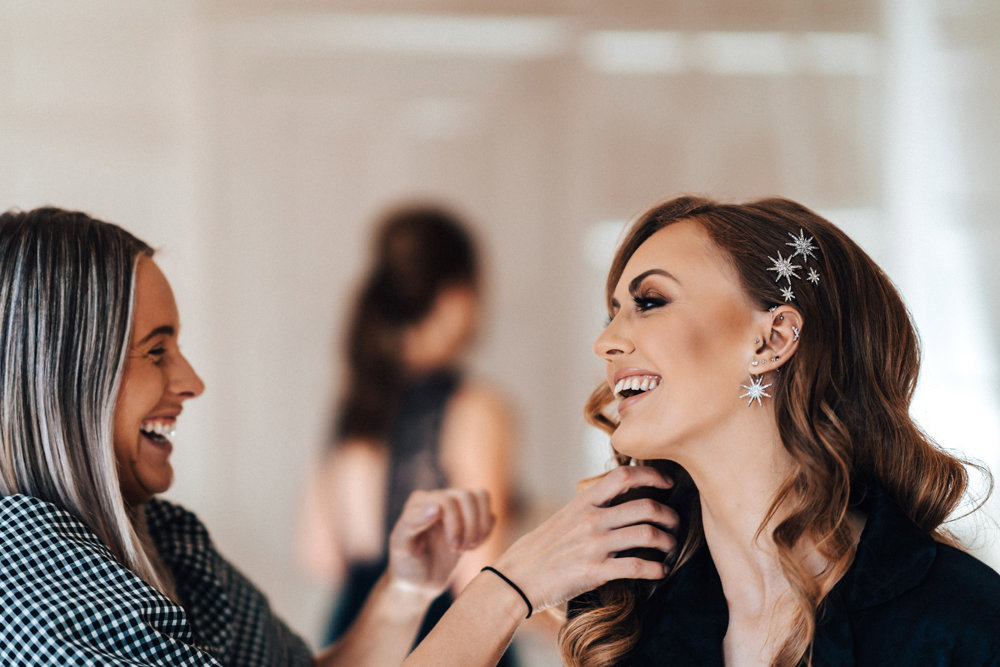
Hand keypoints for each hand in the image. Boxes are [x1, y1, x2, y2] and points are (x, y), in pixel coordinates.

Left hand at [387, 488, 494, 595]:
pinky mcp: (469, 518)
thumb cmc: (406, 563)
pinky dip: (486, 530)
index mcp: (419, 502)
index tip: (452, 547)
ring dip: (480, 525)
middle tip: (459, 549)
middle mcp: (438, 499)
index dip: (455, 523)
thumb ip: (412, 522)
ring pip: (480, 497)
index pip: (447, 501)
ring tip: (468, 546)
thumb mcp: (400, 546)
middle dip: (469, 526)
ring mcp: (455, 507)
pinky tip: (473, 546)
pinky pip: (487, 511)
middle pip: (467, 497)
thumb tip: (436, 507)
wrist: (418, 581)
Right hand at [491, 465, 676, 612]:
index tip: (666, 482)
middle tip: (675, 522)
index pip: (623, 476)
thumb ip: (591, 507)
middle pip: (645, 506)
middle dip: (669, 514)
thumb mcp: (564, 517)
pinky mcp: (595, 572)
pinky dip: (656, 569)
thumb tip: (618, 498)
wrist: (517, 577)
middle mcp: (591, 520)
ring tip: (670, 547)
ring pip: (647, 534)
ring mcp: (594, 545)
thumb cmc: (542, 548)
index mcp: (583, 503)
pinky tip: (659, 571)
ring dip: (667, 541)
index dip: (651, 474)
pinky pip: (637, 566)